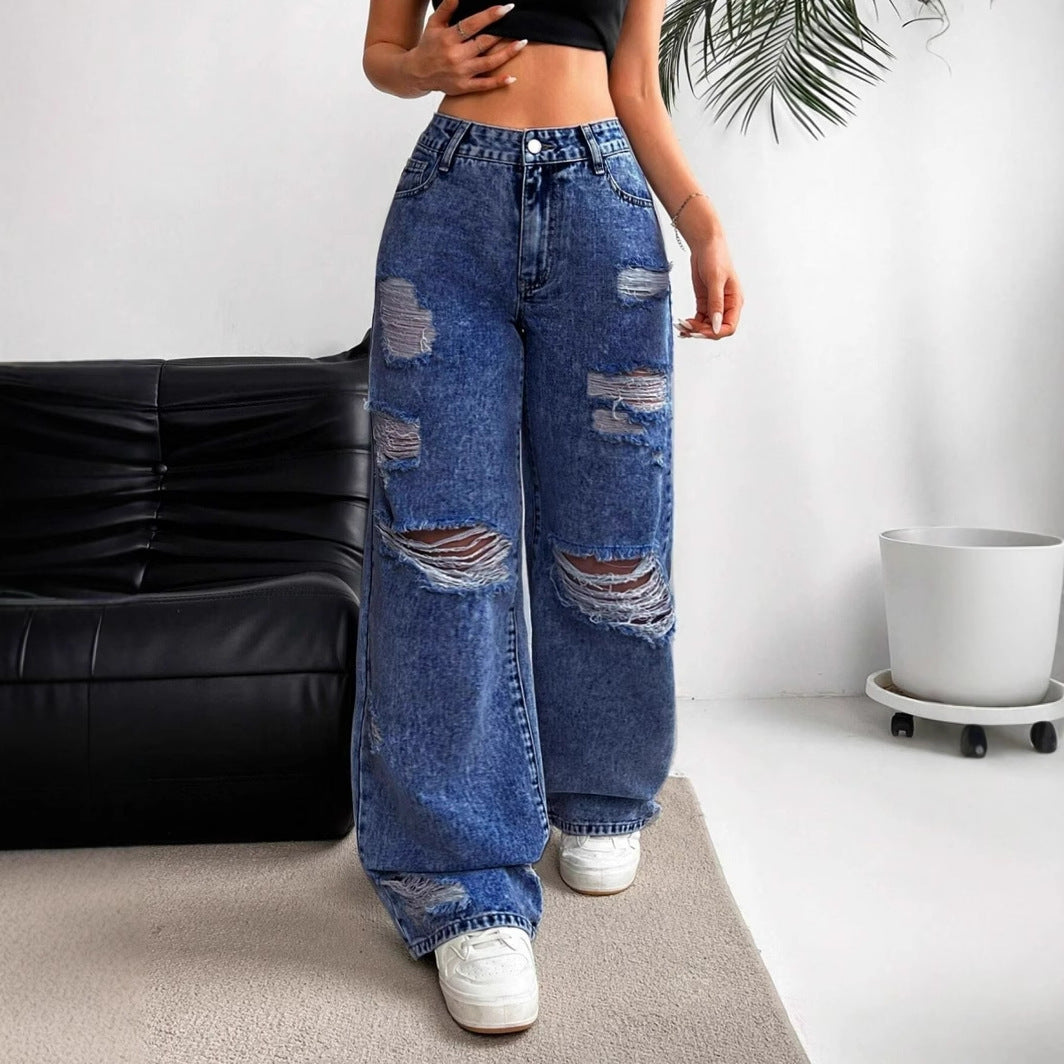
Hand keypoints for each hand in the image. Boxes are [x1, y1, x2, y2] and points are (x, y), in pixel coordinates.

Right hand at [402, 0, 525, 96]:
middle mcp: (456, 56)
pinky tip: (512, 77)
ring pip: (489, 63)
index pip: (473, 24)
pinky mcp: (464, 87)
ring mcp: (461, 73)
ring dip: (507, 54)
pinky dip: (498, 82)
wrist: (417, 73)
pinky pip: (484, 85)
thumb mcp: (434, 24)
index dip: (490, 15)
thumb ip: (446, 8)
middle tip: (519, 26)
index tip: (506, 8)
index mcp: (449, 38)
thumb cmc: (428, 45)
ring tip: (522, 44)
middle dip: (502, 34)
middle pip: (484, 43)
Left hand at [676, 229, 743, 339]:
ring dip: (694, 329)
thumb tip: (715, 325)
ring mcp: (715, 305)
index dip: (715, 333)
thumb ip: (716, 303)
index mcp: (735, 301)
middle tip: (687, 329)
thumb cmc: (716, 256)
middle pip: (716, 329)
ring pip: (706, 326)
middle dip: (702, 332)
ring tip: (682, 327)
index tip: (701, 331)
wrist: (705, 244)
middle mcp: (727, 306)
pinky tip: (683, 324)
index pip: (729, 327)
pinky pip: (699, 319)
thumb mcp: (715, 280)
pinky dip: (691, 324)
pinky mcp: (704, 302)